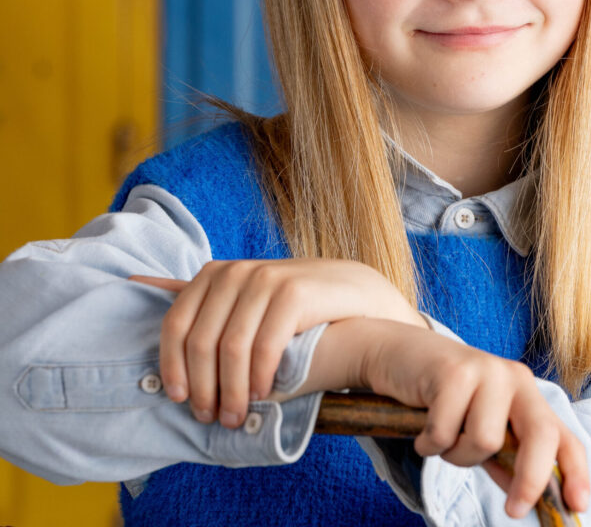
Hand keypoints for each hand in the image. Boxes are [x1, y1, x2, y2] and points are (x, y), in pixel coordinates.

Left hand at [128, 259, 427, 428]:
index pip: (175, 324)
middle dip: (202, 388)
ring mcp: (265, 278)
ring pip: (230, 348)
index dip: (172, 367)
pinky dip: (260, 377)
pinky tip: (264, 394)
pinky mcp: (293, 292)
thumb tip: (137, 281)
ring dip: (231, 391)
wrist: (352, 292)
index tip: (179, 400)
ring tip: (237, 416)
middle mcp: (236, 271)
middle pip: (200, 341)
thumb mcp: (243, 296)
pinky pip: (264, 346)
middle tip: (213, 418)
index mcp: (215, 273)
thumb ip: (200, 296)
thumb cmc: (292, 303)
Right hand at [362, 319, 590, 519]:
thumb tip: (529, 501)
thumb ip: (505, 459)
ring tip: (441, 438)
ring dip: (456, 455)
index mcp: (528, 395)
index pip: (562, 436)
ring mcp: (486, 370)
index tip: (577, 506)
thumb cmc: (443, 398)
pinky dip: (429, 443)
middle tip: (513, 511)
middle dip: (531, 479)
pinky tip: (421, 427)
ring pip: (485, 441)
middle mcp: (515, 378)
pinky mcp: (454, 371)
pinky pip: (445, 432)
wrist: (399, 356)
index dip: (576, 472)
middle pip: (540, 434)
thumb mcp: (479, 430)